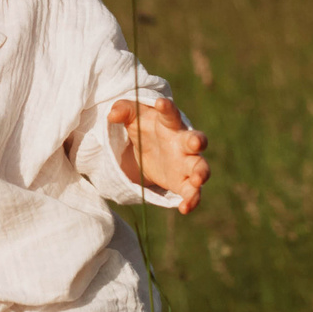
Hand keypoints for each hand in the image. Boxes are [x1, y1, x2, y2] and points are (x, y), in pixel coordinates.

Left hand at [109, 97, 210, 212]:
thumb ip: (124, 111)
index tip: (161, 103)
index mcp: (169, 123)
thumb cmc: (144, 128)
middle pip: (196, 139)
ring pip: (200, 167)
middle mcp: (182, 142)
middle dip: (197, 140)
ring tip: (197, 180)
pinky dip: (191, 200)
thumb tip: (111, 114)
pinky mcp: (183, 182)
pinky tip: (184, 208)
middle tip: (195, 142)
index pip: (170, 114)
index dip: (166, 108)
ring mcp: (186, 163)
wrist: (148, 150)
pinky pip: (192, 192)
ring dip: (201, 173)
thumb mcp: (132, 117)